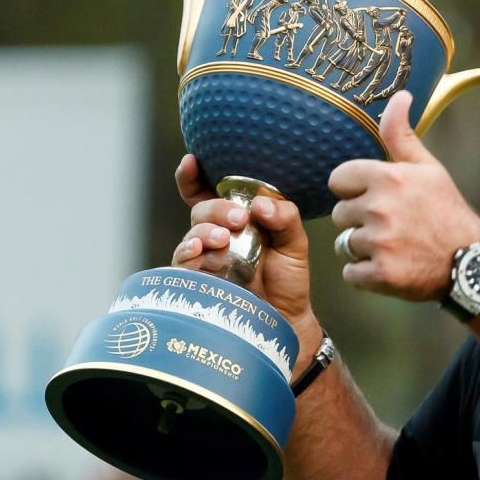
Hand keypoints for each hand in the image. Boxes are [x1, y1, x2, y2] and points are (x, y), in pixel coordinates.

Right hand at [171, 154, 315, 328]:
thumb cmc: (288, 278)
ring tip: (223, 239)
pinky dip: (189, 254)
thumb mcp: (295, 243)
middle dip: (216, 209)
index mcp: (237, 218)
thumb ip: (285, 218)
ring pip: (191, 235)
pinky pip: (184, 264)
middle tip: (238, 218)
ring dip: (204, 232)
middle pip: (201, 210)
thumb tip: (260, 205)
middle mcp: (217, 234)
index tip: (191, 160)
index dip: (194, 175)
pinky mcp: (199, 281)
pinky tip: (199, 252)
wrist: (286, 319)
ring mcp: (206, 258)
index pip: (208, 192)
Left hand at [328, 91, 479, 300]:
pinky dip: (367, 275)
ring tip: (395, 247)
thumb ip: (401, 135)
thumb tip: (400, 94)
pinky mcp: (380, 274)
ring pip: (344, 244)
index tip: (378, 198)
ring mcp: (379, 243)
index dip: (356, 190)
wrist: (473, 263)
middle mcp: (380, 208)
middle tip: (392, 226)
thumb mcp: (428, 169)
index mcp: (388, 177)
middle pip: (339, 214)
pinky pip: (352, 273)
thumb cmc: (447, 212)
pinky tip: (393, 266)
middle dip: (359, 221)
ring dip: (364, 249)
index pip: (338, 180)